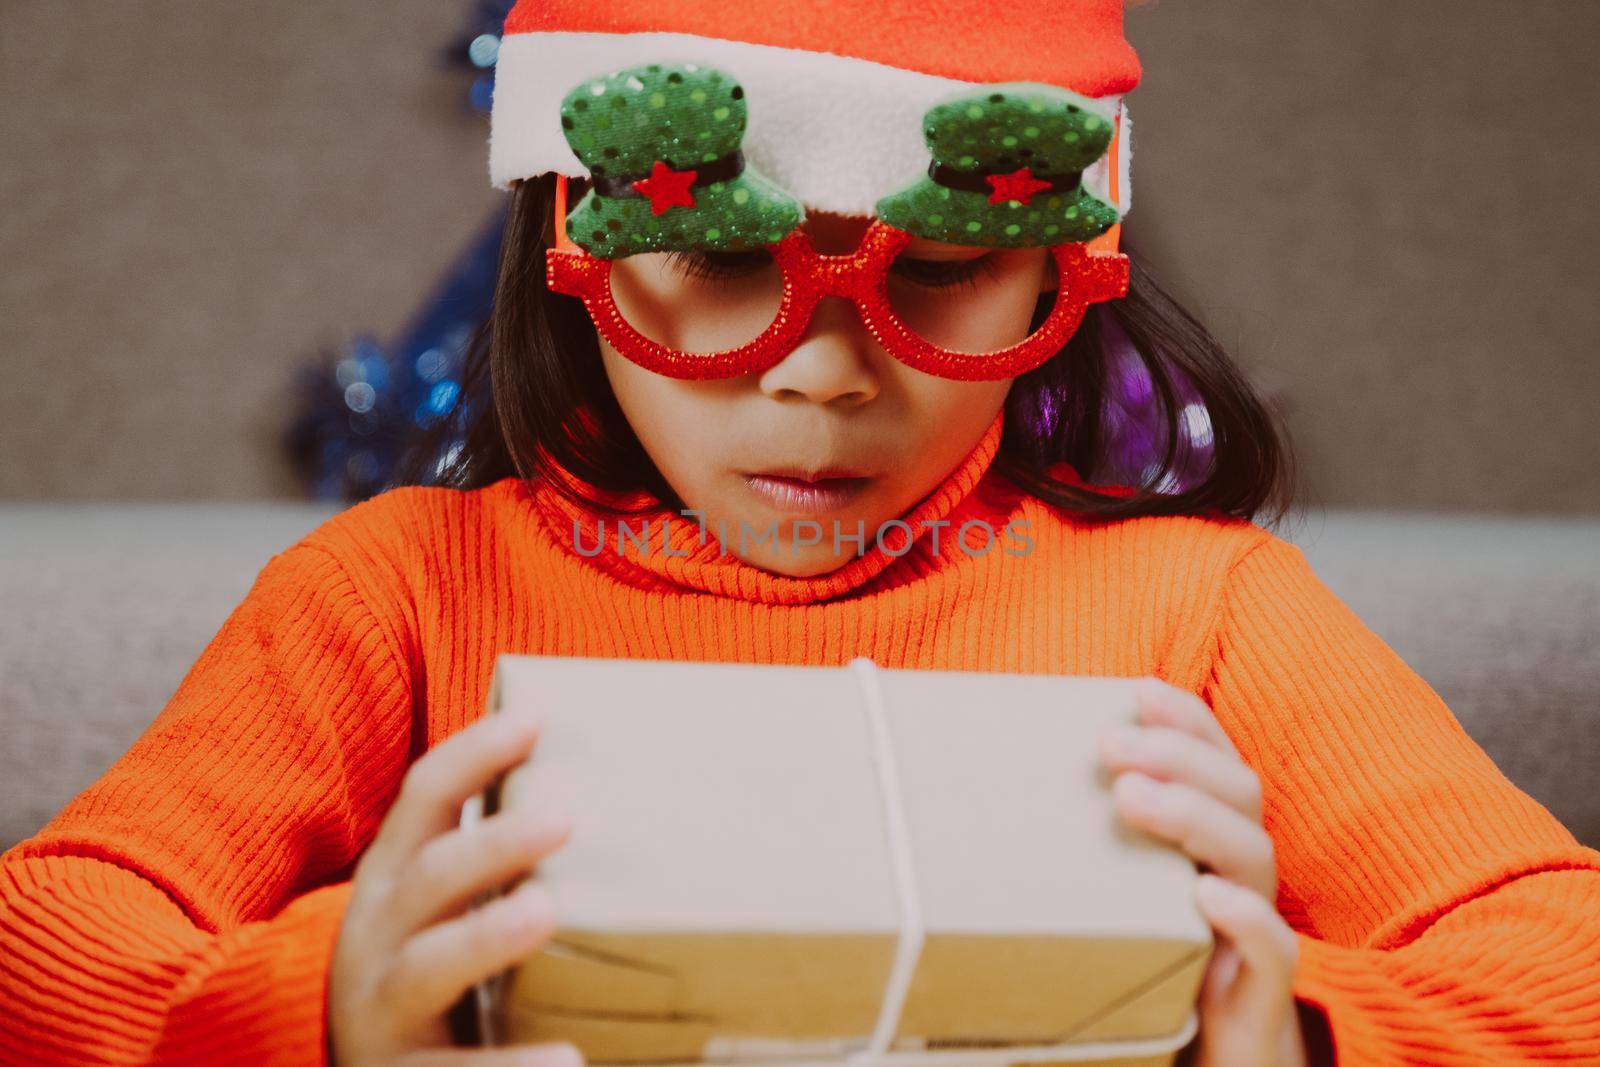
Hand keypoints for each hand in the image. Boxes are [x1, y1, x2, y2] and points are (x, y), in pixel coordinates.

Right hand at [328, 708, 583, 1066]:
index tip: (534, 718)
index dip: (473, 753)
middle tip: (564, 817)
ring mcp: (383, 1007)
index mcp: (392, 879)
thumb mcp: (438, 907)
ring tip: (543, 912)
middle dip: (492, 842)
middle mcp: (377, 935)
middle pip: (430, 877)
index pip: (424, 799)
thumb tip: (602, 796)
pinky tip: (569, 1061)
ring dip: (485, 936)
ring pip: (427, 966)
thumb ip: (494, 860)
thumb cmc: (424, 968)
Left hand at [1098, 678, 1308, 1066]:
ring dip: (1194, 815)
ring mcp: (1257, 932)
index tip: (1137, 689)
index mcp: (1213, 844)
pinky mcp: (1262, 994)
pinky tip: (1205, 894)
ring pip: (1254, 855)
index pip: (1218, 762)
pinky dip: (1246, 916)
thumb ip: (1089, 849)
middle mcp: (1242, 876)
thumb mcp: (1118, 898)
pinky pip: (1275, 949)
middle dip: (1177, 756)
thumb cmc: (1155, 970)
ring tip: (1132, 797)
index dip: (1188, 722)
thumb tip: (998, 793)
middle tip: (1108, 746)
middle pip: (1239, 793)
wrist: (1206, 1066)